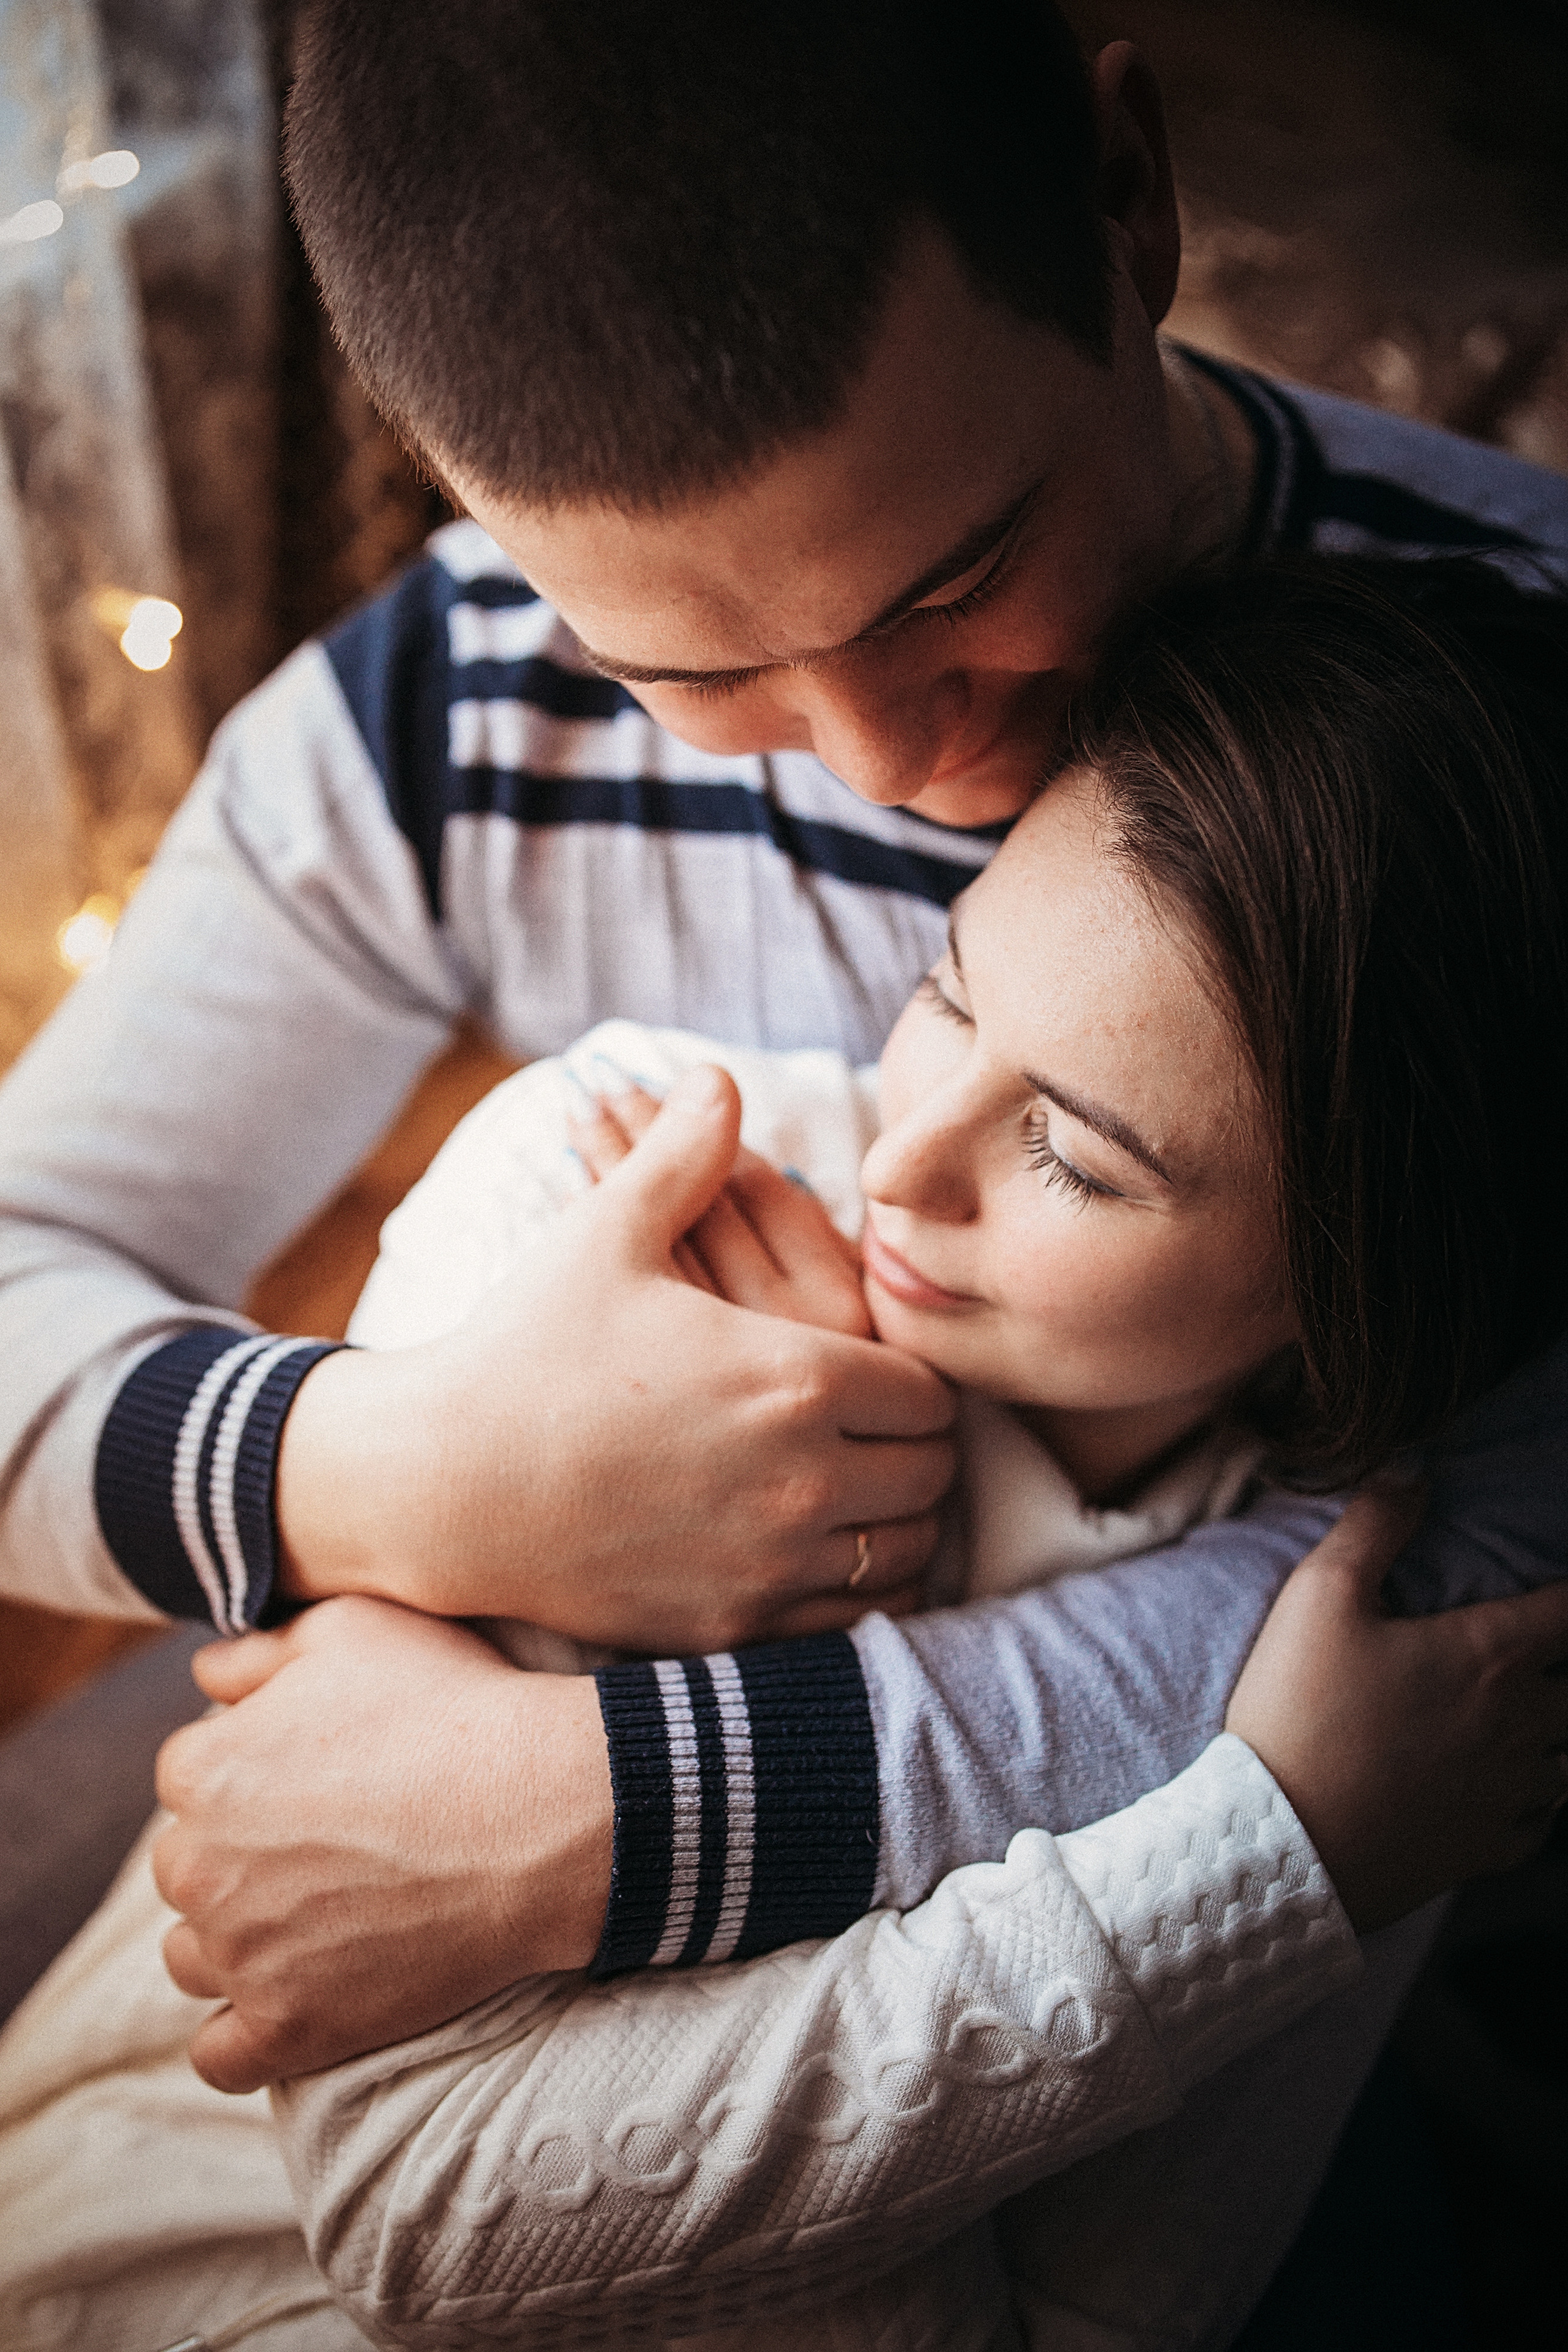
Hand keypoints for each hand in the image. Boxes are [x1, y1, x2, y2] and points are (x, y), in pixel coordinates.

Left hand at [155, 1598, 608, 2090]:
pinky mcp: (288, 2029)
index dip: (255, 1769)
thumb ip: (254, 1650)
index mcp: (202, 1770)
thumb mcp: (350, 1627)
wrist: (542, 1811)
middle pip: (189, 1866)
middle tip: (330, 1842)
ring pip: (193, 1957)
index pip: (190, 1776)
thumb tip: (206, 1678)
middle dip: (241, 1854)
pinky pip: (221, 2056)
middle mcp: (198, 1866)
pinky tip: (294, 1999)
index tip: (317, 1776)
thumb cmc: (453, 1706)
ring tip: (321, 1914)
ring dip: (237, 1939)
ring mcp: (241, 1956)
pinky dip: (246, 2033)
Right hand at [277, 1066, 952, 1647]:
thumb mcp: (606, 1233)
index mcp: (794, 1376)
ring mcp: (768, 1565)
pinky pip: (845, 1628)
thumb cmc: (526, 1348)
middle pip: (929, 1477)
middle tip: (877, 1434)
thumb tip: (716, 1077)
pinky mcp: (730, 1629)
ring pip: (899, 1558)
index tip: (878, 1376)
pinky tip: (813, 1557)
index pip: (927, 1394)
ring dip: (890, 1524)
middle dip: (912, 1452)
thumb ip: (683, 1155)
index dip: (911, 1381)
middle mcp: (801, 1479)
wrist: (439, 1481)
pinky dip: (849, 1597)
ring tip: (855, 1492)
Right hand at [1227, 1482, 1567, 1930]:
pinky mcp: (1490, 1847)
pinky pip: (1542, 1819)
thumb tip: (1415, 1469)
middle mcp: (1521, 1724)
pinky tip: (1509, 1785)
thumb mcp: (1319, 1596)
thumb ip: (1375, 1524)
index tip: (1561, 1588)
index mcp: (1491, 1655)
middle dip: (1560, 1662)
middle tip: (1536, 1649)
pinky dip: (1535, 1796)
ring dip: (1557, 1729)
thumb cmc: (1299, 1712)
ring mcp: (1511, 1792)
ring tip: (1532, 1712)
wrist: (1281, 1842)